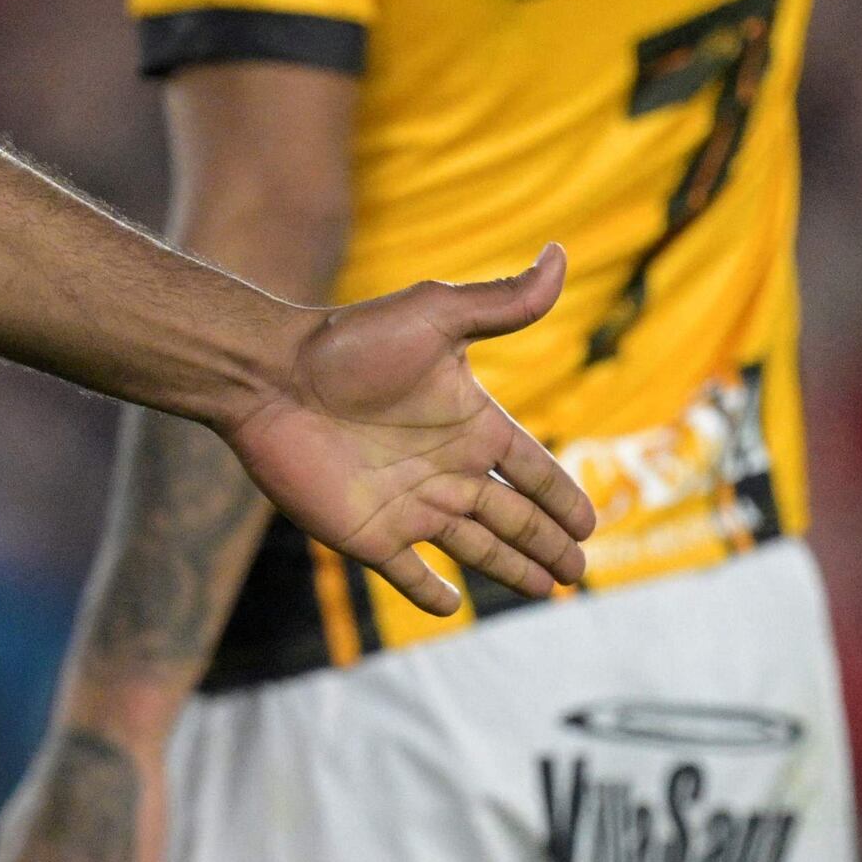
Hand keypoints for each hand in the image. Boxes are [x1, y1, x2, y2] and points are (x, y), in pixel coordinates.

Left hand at [224, 244, 593, 615]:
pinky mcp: (367, 533)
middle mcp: (445, 468)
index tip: (592, 522)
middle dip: (547, 543)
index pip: (531, 469)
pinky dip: (430, 592)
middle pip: (512, 518)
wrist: (269, 376)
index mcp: (469, 423)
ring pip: (476, 548)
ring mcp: (407, 504)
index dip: (562, 495)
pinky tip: (450, 607)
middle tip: (577, 571)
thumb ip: (501, 302)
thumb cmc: (350, 342)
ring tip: (544, 589)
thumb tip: (560, 254)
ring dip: (510, 569)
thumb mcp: (435, 315)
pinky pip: (407, 572)